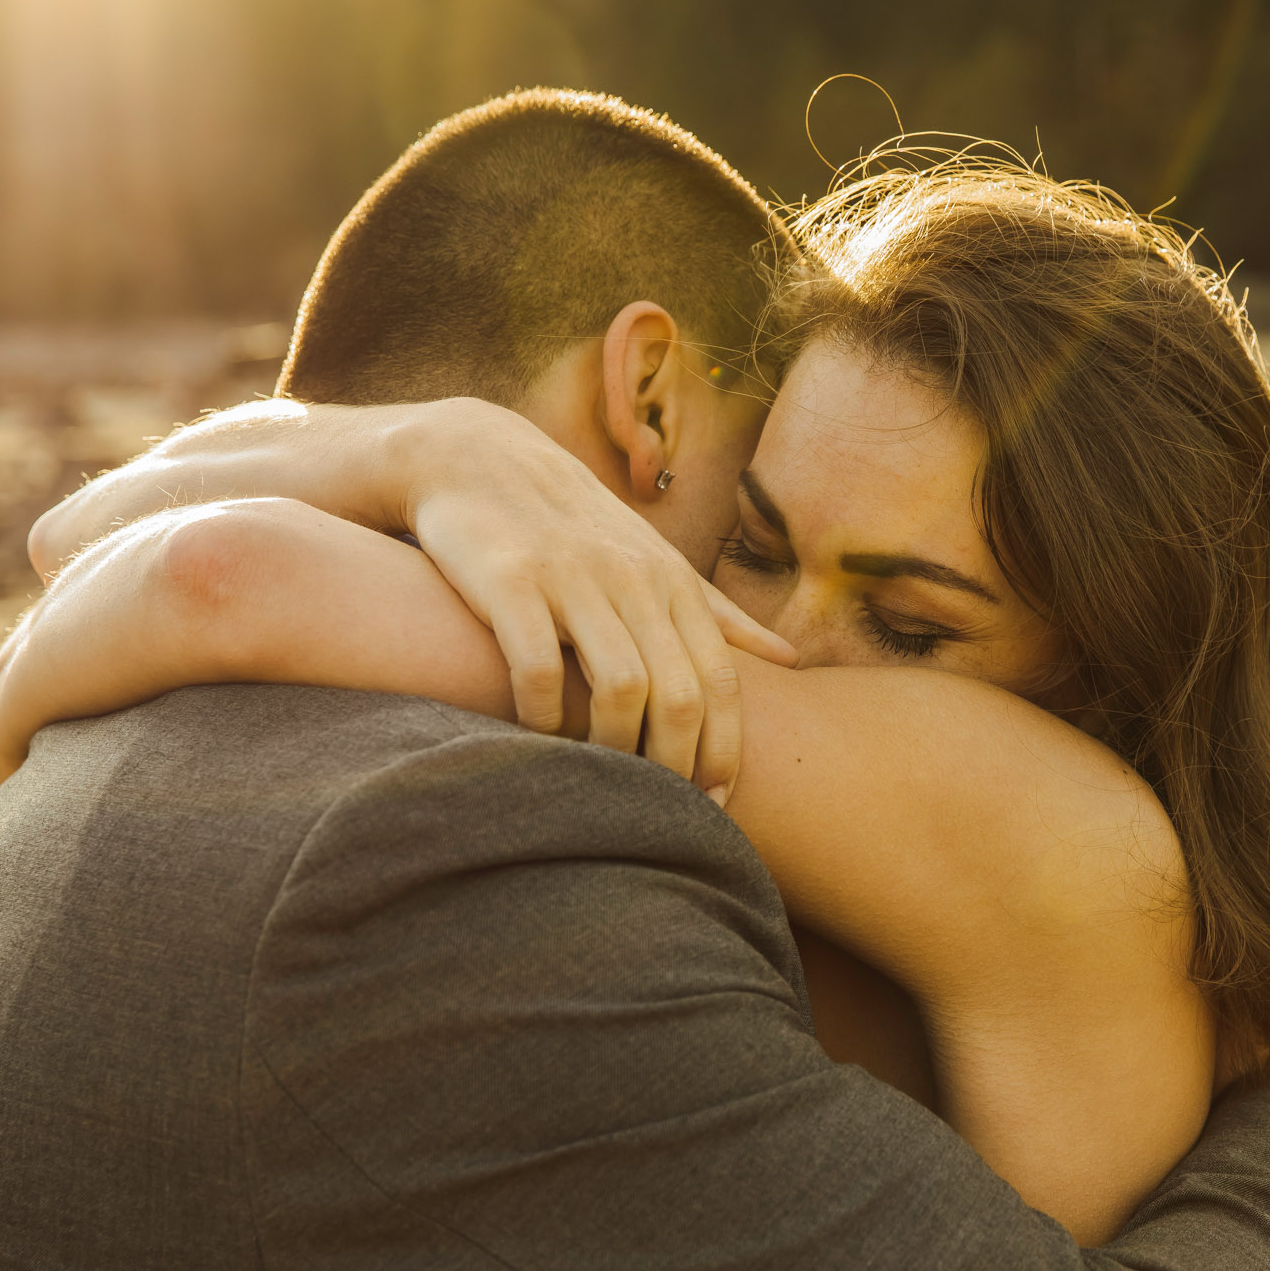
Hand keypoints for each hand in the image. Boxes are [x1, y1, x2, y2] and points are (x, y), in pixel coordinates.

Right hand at [396, 401, 795, 803]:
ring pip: (621, 684)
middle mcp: (632, 580)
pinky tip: (539, 737)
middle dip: (677, 765)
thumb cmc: (577, 527)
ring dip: (616, 747)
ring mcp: (571, 579)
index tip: (717, 804)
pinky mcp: (509, 581)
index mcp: (673, 583)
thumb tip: (792, 659)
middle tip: (661, 812)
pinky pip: (537, 666)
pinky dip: (544, 715)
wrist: (477, 458)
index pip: (720, 681)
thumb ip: (721, 614)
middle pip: (680, 693)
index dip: (724, 750)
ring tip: (603, 781)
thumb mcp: (657, 561)